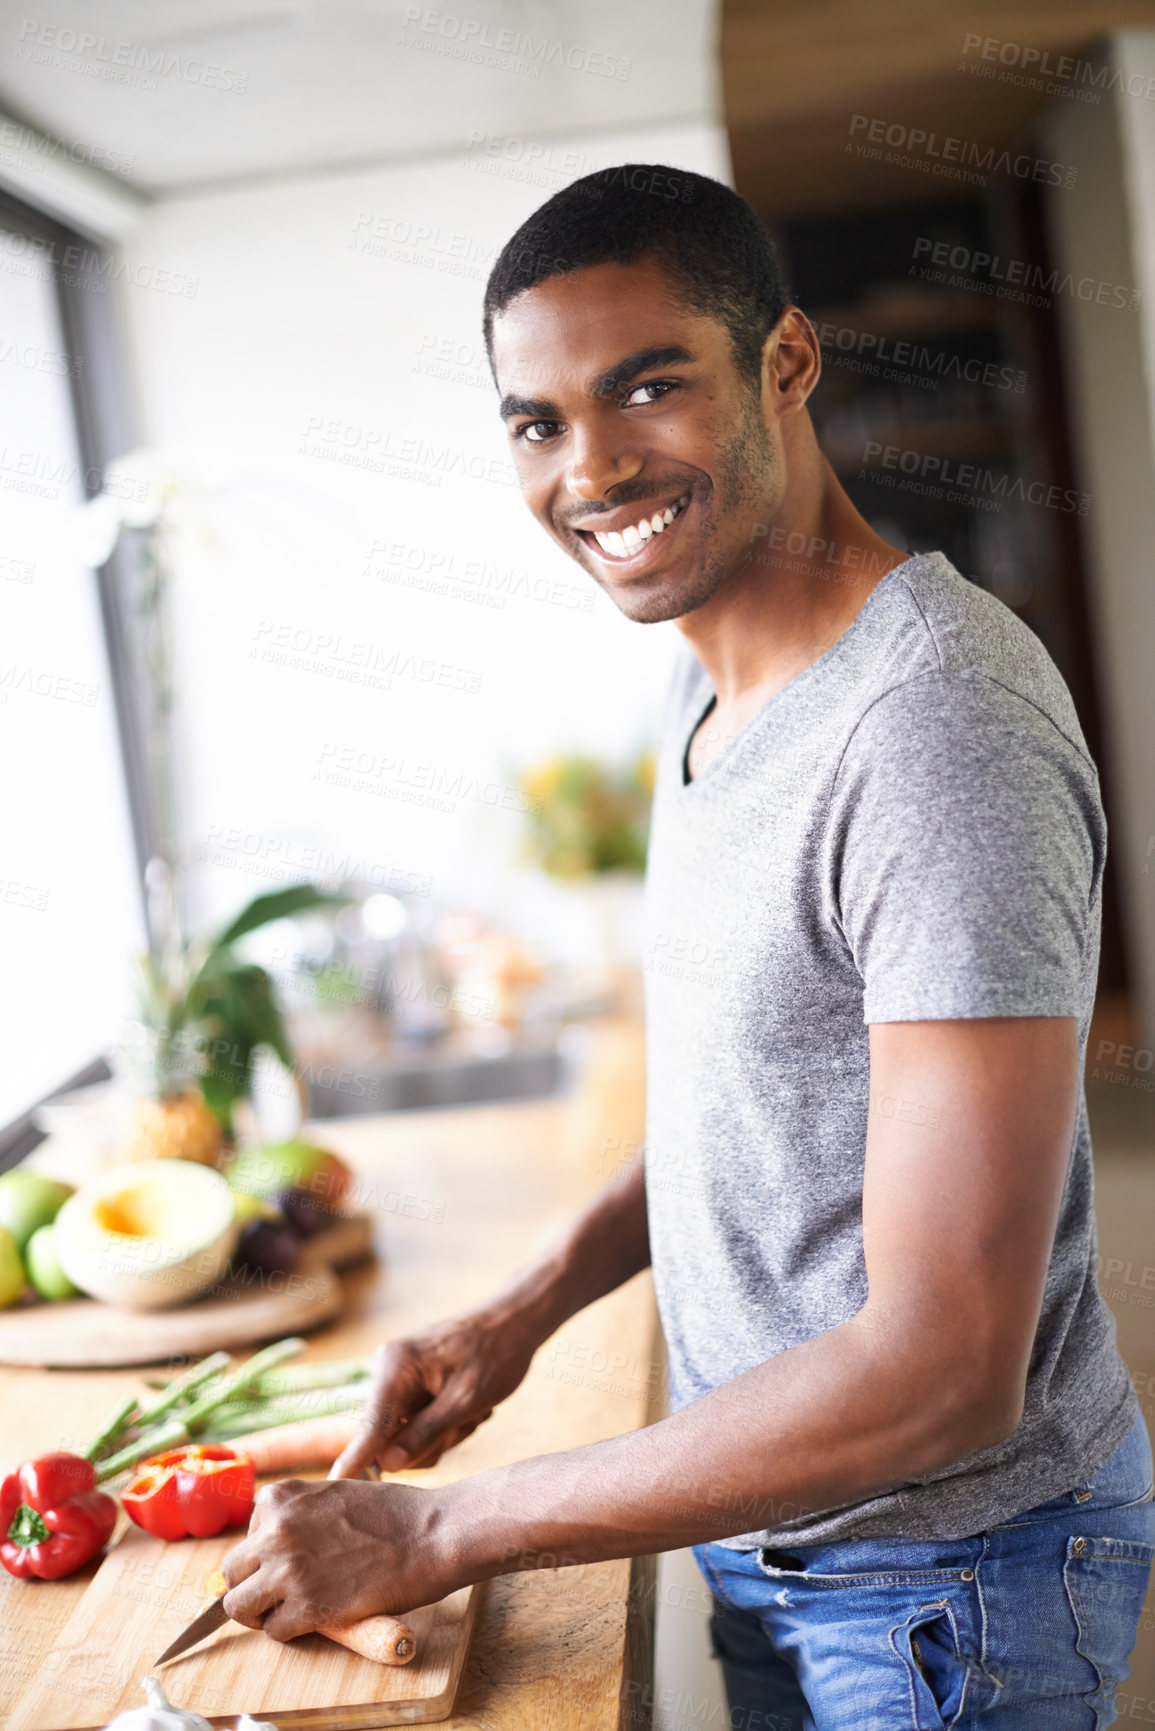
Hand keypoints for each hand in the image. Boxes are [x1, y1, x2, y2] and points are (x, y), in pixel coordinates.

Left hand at [221, 1476, 451, 1641]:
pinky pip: (274, 1632)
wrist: (430, 1534)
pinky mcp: (308, 1607)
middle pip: (232, 1572)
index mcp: (281, 1497)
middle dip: (252, 1585)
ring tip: (289, 1610)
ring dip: (261, 1613)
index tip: (289, 1561)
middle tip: (280, 1593)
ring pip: (238, 1606)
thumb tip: (273, 1541)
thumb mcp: (334, 1493)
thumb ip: (299, 1513)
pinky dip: (291, 1631)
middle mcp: (275, 1530)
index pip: (246, 1537)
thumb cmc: (392, 1514)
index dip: (264, 1555)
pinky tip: (318, 1617)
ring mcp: (288, 1570)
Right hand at [330, 1303, 539, 1479]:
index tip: (332, 1486)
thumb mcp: (466, 1399)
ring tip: (474, 1408)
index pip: (369, 1426)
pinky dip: (447, 1424)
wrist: (515, 1320)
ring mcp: (400, 1378)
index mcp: (396, 1367)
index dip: (354, 1460)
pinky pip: (420, 1423)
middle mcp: (390, 1370)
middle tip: (467, 1421)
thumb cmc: (496, 1354)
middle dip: (431, 1441)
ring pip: (409, 1434)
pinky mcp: (413, 1385)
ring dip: (444, 1433)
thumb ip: (425, 1433)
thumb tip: (388, 1466)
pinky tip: (470, 1405)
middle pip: (391, 1436)